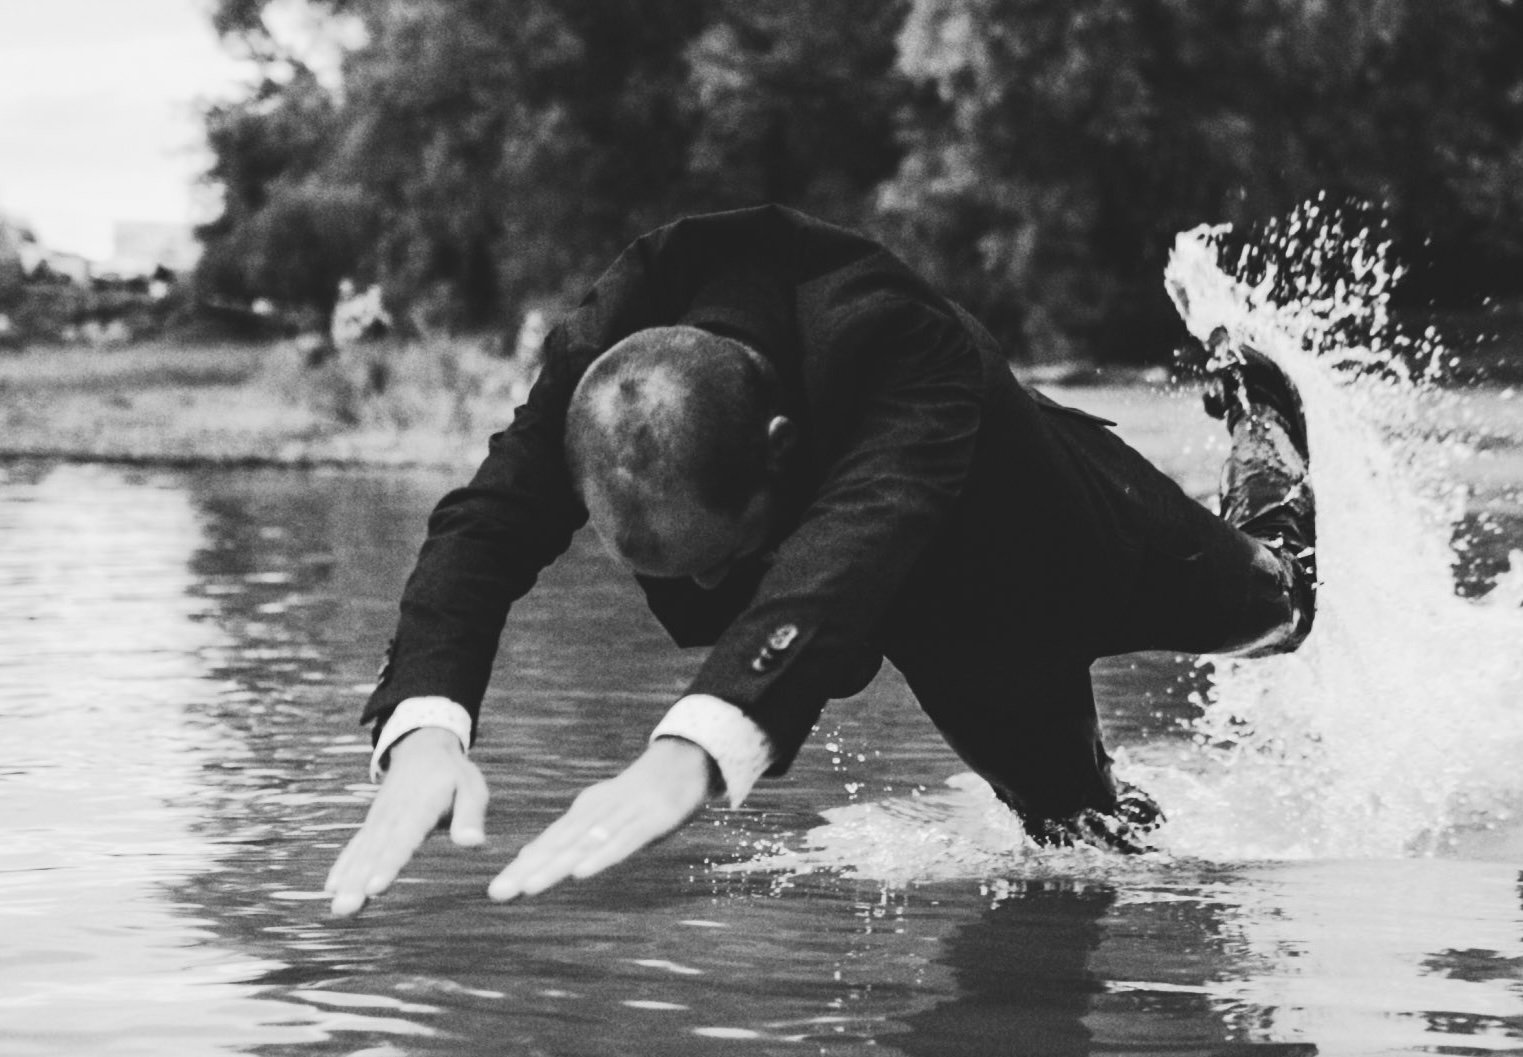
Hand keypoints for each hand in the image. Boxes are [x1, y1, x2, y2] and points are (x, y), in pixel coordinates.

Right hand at [325, 727, 487, 916]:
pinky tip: (331, 888)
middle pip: (375, 853)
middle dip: (359, 882)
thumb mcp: (472, 788)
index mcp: (419, 808)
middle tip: (345, 909)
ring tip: (338, 908)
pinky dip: (344, 866)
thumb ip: (470, 816)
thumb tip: (473, 844)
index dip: (389, 864)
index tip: (376, 888)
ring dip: (348, 881)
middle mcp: (392, 816)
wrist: (422, 748)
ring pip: (361, 853)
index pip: (402, 840)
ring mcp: (379, 820)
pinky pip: (356, 846)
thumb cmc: (453, 773)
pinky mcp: (373, 825)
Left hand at [488, 737, 714, 901]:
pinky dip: (601, 857)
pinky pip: (624, 842)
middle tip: (498, 893)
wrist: (683, 760)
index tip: (497, 890)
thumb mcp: (603, 814)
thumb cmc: (639, 795)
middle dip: (529, 871)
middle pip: (559, 845)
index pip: (549, 843)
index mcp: (585, 812)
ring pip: (585, 845)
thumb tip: (530, 856)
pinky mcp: (652, 820)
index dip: (523, 867)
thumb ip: (571, 836)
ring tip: (529, 888)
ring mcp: (624, 815)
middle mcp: (598, 813)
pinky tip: (582, 872)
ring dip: (557, 867)